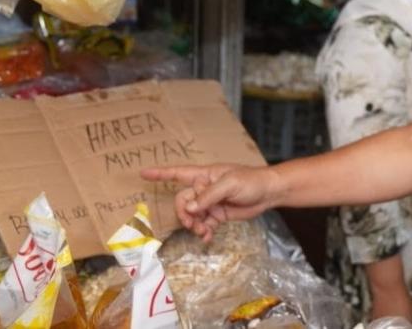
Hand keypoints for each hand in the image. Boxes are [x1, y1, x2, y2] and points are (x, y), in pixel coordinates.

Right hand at [141, 164, 280, 241]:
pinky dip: (203, 231)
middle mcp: (204, 188)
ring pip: (192, 215)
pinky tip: (207, 237)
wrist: (268, 193)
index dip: (160, 173)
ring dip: (195, 225)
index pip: (178, 173)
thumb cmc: (251, 181)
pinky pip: (204, 224)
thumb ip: (208, 196)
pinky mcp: (218, 214)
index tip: (143, 173)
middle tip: (194, 223)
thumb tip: (189, 208)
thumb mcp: (230, 185)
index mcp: (204, 175)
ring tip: (204, 232)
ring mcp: (210, 202)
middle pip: (183, 201)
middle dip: (185, 214)